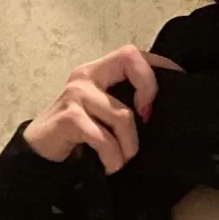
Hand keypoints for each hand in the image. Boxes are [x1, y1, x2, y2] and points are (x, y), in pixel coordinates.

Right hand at [21, 45, 184, 170]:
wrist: (40, 156)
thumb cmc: (78, 136)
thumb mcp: (104, 113)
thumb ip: (126, 102)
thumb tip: (160, 110)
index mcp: (98, 72)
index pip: (133, 53)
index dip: (160, 65)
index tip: (178, 83)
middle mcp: (86, 76)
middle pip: (129, 59)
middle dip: (149, 89)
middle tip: (147, 120)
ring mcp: (76, 95)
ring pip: (123, 115)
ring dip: (128, 147)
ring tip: (121, 159)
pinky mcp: (69, 118)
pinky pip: (105, 139)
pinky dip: (112, 158)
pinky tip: (107, 165)